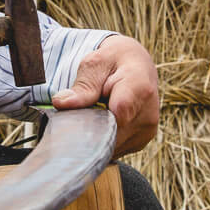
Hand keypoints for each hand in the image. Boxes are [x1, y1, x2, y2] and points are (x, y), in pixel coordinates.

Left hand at [53, 35, 159, 157]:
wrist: (135, 65)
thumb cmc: (112, 61)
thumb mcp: (95, 64)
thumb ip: (82, 86)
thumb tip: (60, 102)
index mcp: (140, 88)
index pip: (116, 115)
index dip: (91, 119)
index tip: (74, 116)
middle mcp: (148, 113)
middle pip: (111, 134)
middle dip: (90, 129)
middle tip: (77, 115)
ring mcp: (147, 130)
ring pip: (112, 146)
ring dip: (97, 136)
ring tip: (92, 115)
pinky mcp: (142, 141)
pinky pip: (116, 148)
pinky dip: (104, 140)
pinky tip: (101, 124)